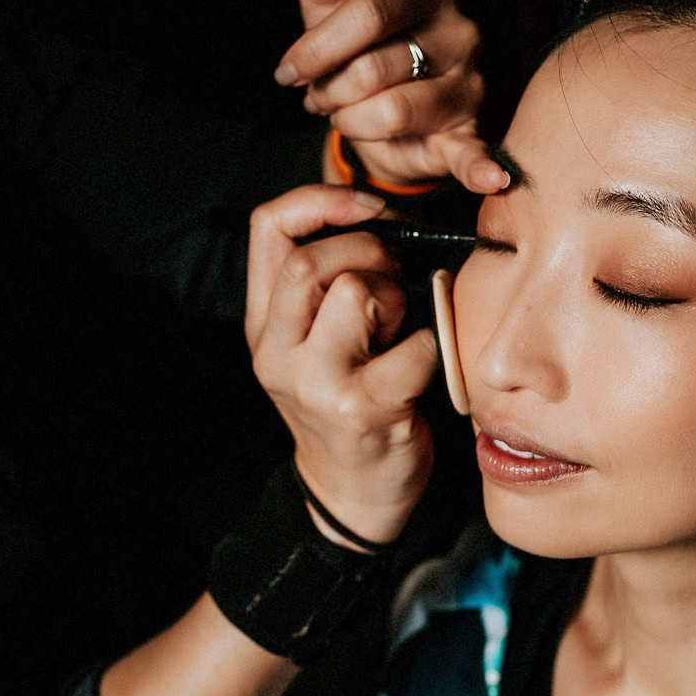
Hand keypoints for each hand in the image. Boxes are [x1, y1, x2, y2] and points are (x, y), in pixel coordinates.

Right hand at [245, 183, 439, 544]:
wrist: (350, 496)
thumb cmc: (345, 403)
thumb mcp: (312, 345)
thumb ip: (323, 287)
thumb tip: (378, 218)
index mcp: (264, 326)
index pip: (268, 227)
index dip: (320, 200)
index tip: (367, 208)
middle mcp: (278, 352)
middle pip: (311, 262)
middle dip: (368, 253)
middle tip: (393, 277)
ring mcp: (317, 383)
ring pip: (354, 294)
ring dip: (395, 298)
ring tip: (400, 327)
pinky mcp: (364, 409)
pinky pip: (411, 347)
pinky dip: (431, 345)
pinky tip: (424, 363)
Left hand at [278, 0, 505, 195]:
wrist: (383, 117)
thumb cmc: (357, 52)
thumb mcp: (333, 5)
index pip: (368, 12)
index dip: (318, 47)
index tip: (289, 71)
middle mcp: (461, 31)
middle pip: (373, 67)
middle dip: (330, 91)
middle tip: (321, 97)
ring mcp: (471, 83)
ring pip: (392, 111)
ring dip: (351, 123)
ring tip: (348, 116)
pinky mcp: (471, 133)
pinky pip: (471, 151)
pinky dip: (479, 165)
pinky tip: (492, 176)